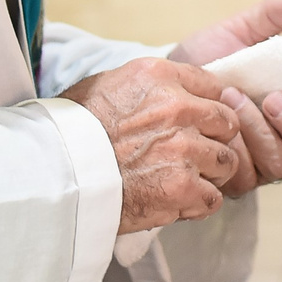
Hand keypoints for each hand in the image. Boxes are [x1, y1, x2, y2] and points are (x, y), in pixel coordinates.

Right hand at [62, 58, 244, 233]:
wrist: (53, 172)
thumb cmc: (72, 130)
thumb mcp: (107, 85)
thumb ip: (148, 87)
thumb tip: (170, 93)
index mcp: (160, 77)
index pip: (214, 85)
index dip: (209, 107)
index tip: (202, 122)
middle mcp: (179, 109)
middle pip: (228, 124)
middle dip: (215, 140)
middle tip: (193, 155)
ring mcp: (184, 149)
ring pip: (227, 162)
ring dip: (209, 174)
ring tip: (182, 180)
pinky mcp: (183, 187)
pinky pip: (213, 199)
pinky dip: (197, 204)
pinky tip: (175, 202)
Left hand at [169, 0, 281, 191]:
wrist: (159, 86)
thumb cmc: (205, 62)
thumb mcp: (238, 32)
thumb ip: (271, 16)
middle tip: (275, 101)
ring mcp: (263, 163)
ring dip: (261, 132)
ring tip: (233, 99)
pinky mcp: (234, 179)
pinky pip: (247, 175)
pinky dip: (235, 145)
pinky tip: (217, 121)